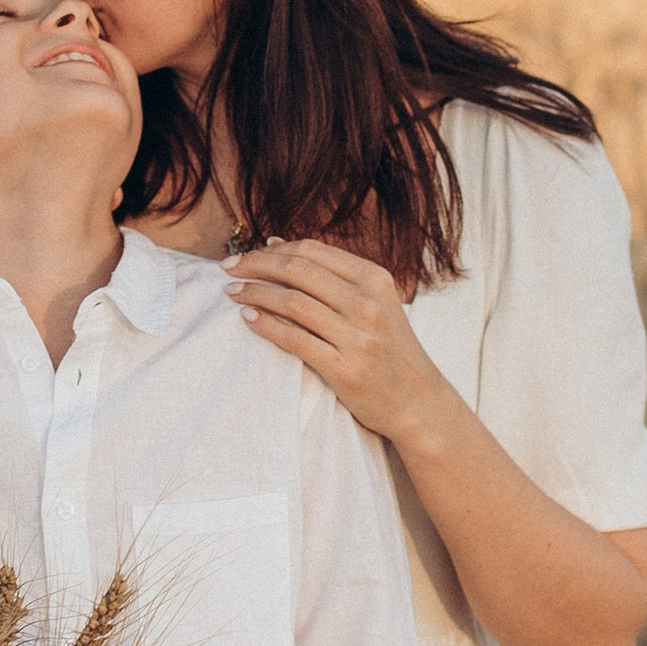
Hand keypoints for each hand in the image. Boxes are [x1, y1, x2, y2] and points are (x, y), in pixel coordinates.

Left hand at [225, 241, 449, 449]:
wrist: (419, 402)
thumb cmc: (389, 349)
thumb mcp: (375, 303)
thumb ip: (332, 275)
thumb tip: (277, 242)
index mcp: (375, 279)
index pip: (313, 251)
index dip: (273, 250)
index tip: (246, 255)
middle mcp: (368, 303)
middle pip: (298, 271)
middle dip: (256, 265)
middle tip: (228, 269)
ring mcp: (358, 336)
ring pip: (292, 302)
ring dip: (254, 293)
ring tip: (232, 292)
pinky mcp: (345, 369)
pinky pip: (294, 339)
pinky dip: (265, 325)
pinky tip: (248, 318)